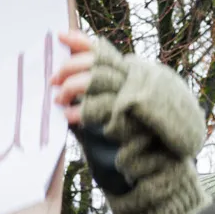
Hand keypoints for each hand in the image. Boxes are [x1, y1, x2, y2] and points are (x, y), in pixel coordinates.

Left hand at [50, 32, 207, 213]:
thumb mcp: (110, 118)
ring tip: (59, 98)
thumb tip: (64, 86)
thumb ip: (97, 99)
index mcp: (133, 79)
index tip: (60, 36)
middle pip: (102, 63)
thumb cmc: (131, 149)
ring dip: (76, 86)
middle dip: (73, 67)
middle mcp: (139, 84)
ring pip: (103, 79)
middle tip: (53, 79)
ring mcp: (140, 100)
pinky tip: (70, 117)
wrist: (161, 177)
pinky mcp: (139, 118)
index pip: (107, 54)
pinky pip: (107, 107)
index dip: (83, 43)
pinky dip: (85, 110)